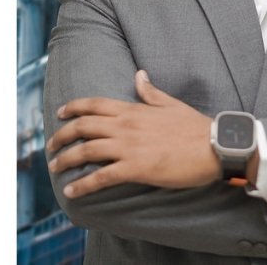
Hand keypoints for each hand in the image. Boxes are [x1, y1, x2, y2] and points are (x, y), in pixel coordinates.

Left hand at [47, 70, 218, 198]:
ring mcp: (129, 147)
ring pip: (86, 151)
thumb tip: (139, 75)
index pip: (95, 104)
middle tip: (52, 145)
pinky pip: (100, 177)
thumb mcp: (172, 104)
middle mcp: (126, 126)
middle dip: (62, 136)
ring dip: (66, 160)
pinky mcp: (135, 168)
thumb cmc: (196, 127)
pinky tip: (71, 191)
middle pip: (83, 127)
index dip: (74, 107)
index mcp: (135, 109)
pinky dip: (82, 185)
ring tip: (56, 167)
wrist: (214, 146)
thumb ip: (151, 92)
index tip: (61, 113)